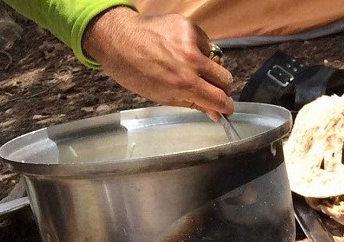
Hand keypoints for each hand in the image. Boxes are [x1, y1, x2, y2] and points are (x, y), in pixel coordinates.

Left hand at [83, 8, 233, 119]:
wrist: (117, 38)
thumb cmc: (135, 73)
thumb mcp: (163, 97)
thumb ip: (193, 104)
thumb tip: (214, 113)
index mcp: (184, 83)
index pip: (220, 99)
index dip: (226, 107)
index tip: (226, 108)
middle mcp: (191, 61)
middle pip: (226, 79)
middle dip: (221, 88)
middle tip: (211, 90)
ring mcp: (191, 40)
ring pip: (217, 60)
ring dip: (209, 67)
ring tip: (189, 66)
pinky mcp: (189, 25)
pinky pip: (205, 43)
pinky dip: (199, 50)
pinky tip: (182, 50)